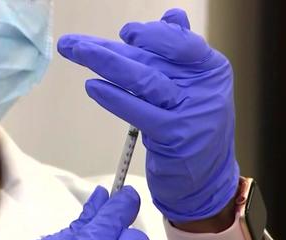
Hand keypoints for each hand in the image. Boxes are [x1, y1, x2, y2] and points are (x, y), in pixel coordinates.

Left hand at [58, 8, 238, 222]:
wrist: (205, 178)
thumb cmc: (194, 127)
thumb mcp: (195, 87)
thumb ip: (182, 52)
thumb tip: (171, 16)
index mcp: (211, 69)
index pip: (182, 42)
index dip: (152, 35)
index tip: (125, 34)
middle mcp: (205, 89)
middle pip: (152, 61)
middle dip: (109, 48)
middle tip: (74, 43)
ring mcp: (191, 114)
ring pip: (144, 80)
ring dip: (106, 64)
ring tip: (77, 53)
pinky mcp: (175, 137)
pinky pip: (138, 112)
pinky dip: (114, 98)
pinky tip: (93, 87)